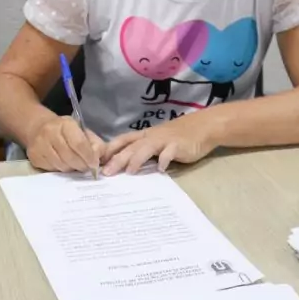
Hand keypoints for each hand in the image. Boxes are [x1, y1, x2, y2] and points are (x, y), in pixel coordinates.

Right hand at [26, 115, 104, 173]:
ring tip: (74, 164)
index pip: (79, 143)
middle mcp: (50, 133)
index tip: (94, 165)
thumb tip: (99, 160)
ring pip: (61, 165)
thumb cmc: (66, 131)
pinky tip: (62, 163)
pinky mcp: (34, 157)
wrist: (38, 128)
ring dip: (71, 168)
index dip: (88, 157)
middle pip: (70, 157)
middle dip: (81, 165)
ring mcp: (39, 145)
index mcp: (65, 124)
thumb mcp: (83, 131)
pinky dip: (59, 170)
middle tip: (86, 167)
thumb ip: (95, 144)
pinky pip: (51, 169)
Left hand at [102, 112, 219, 175]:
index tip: (96, 162)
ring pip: (146, 148)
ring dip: (136, 159)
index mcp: (144, 135)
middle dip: (117, 159)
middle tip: (106, 173)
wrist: (203, 127)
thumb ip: (143, 151)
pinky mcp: (178, 145)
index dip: (109, 150)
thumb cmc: (177, 136)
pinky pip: (169, 152)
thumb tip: (123, 165)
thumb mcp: (157, 141)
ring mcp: (164, 140)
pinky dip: (164, 160)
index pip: (122, 141)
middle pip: (130, 147)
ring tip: (129, 171)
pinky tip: (161, 169)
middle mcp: (151, 136)